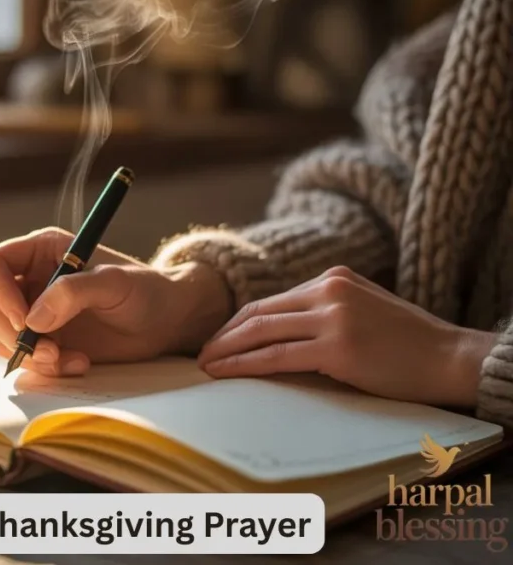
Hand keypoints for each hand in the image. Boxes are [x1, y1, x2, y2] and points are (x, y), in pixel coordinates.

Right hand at [0, 227, 231, 376]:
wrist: (167, 322)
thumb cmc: (146, 291)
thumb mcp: (115, 283)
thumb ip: (73, 292)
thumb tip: (33, 319)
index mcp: (41, 252)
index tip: (27, 320)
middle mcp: (30, 281)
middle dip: (15, 334)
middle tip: (50, 350)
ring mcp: (35, 314)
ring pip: (1, 337)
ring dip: (32, 355)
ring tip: (69, 359)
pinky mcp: (45, 342)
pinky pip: (25, 359)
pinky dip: (46, 367)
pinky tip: (79, 363)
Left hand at [197, 266, 495, 406]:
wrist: (449, 358)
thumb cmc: (407, 344)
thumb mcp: (362, 310)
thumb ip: (324, 312)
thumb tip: (277, 333)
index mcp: (333, 277)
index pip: (271, 301)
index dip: (237, 323)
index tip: (216, 340)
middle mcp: (329, 290)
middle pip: (259, 312)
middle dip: (224, 336)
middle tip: (200, 354)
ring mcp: (333, 316)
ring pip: (262, 332)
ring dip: (226, 350)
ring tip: (204, 366)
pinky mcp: (337, 346)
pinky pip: (277, 356)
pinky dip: (245, 365)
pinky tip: (226, 373)